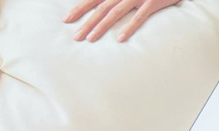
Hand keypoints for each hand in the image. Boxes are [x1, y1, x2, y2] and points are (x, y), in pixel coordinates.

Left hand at [64, 0, 180, 41]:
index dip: (79, 8)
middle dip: (86, 22)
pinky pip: (139, 17)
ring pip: (115, 12)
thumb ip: (115, 1)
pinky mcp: (152, 2)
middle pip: (100, 8)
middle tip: (76, 37)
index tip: (66, 20)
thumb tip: (102, 10)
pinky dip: (129, 28)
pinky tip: (120, 39)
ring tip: (90, 40)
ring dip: (101, 26)